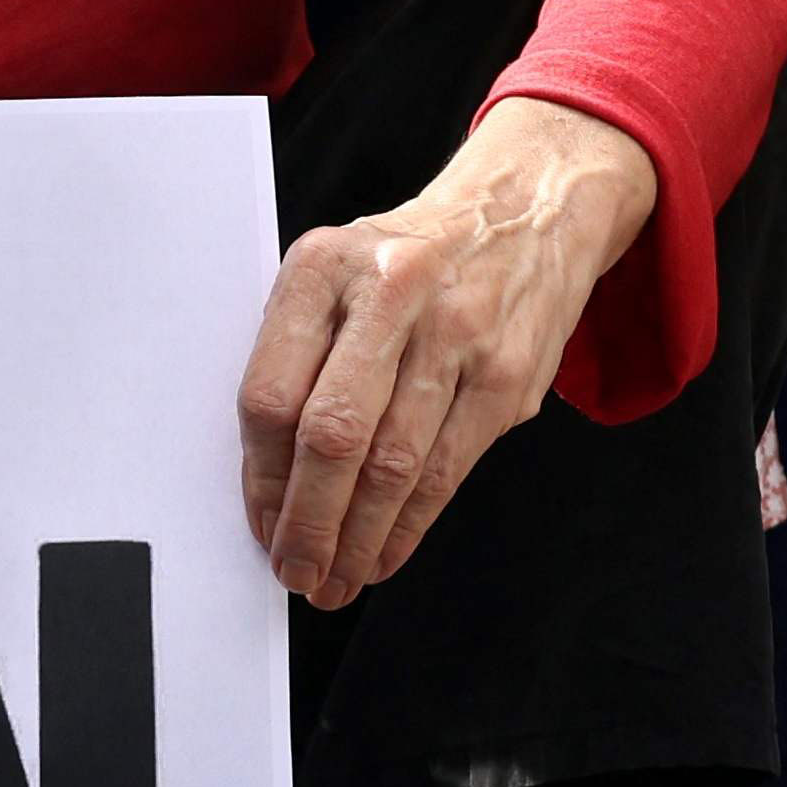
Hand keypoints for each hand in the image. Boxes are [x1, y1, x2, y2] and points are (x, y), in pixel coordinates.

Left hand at [237, 100, 655, 607]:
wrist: (526, 208)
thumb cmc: (410, 258)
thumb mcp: (338, 271)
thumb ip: (299, 356)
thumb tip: (269, 483)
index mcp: (323, 266)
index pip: (270, 394)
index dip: (261, 479)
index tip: (260, 526)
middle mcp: (390, 293)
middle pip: (330, 436)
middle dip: (307, 524)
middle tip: (295, 572)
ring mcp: (457, 333)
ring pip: (392, 466)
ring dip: (358, 540)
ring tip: (337, 578)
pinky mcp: (508, 375)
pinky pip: (448, 471)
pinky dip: (409, 526)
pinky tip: (385, 552)